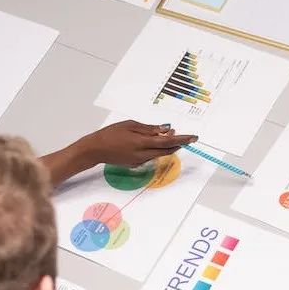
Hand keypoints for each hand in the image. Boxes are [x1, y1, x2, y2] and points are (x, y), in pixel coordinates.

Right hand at [74, 121, 197, 167]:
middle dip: (179, 143)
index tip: (194, 138)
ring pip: (160, 153)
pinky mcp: (136, 164)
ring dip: (168, 146)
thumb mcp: (130, 126)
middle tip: (187, 137)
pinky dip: (157, 149)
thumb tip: (165, 129)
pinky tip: (155, 141)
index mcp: (142, 143)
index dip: (183, 140)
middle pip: (167, 150)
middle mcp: (144, 154)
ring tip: (169, 135)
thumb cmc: (110, 134)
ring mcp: (140, 161)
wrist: (95, 149)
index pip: (168, 142)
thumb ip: (149, 129)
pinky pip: (151, 156)